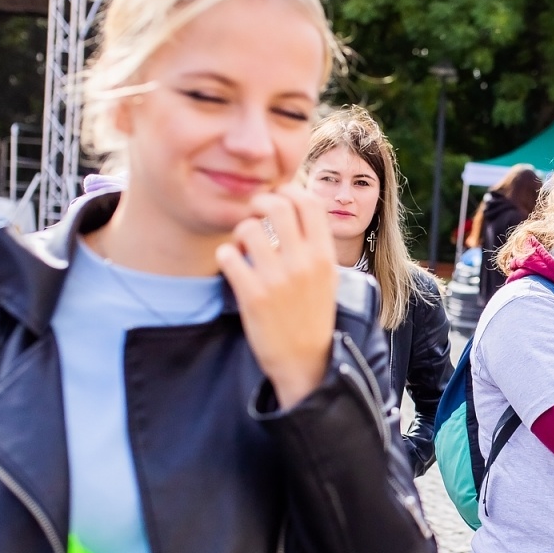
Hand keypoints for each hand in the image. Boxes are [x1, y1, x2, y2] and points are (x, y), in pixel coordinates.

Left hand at [216, 186, 338, 409]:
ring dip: (240, 232)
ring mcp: (277, 280)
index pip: (309, 202)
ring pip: (248, 228)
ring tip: (243, 247)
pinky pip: (228, 256)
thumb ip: (314, 244)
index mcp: (324, 256)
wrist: (306, 361)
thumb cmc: (313, 316)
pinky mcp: (253, 296)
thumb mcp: (327, 277)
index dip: (289, 191)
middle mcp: (303, 264)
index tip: (278, 197)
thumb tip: (296, 205)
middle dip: (259, 203)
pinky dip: (226, 256)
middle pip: (277, 206)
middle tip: (253, 213)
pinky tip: (233, 265)